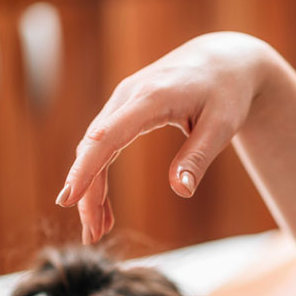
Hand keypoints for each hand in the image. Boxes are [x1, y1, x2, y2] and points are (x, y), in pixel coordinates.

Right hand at [56, 32, 273, 243]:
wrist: (224, 58)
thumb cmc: (227, 92)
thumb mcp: (222, 126)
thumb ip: (197, 158)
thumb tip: (181, 191)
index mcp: (151, 98)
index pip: (107, 137)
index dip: (86, 170)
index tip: (69, 199)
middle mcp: (128, 95)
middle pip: (93, 148)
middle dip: (87, 193)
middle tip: (91, 236)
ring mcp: (123, 100)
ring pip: (93, 148)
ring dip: (91, 189)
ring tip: (97, 230)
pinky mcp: (125, 108)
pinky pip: (103, 144)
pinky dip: (99, 175)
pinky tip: (103, 206)